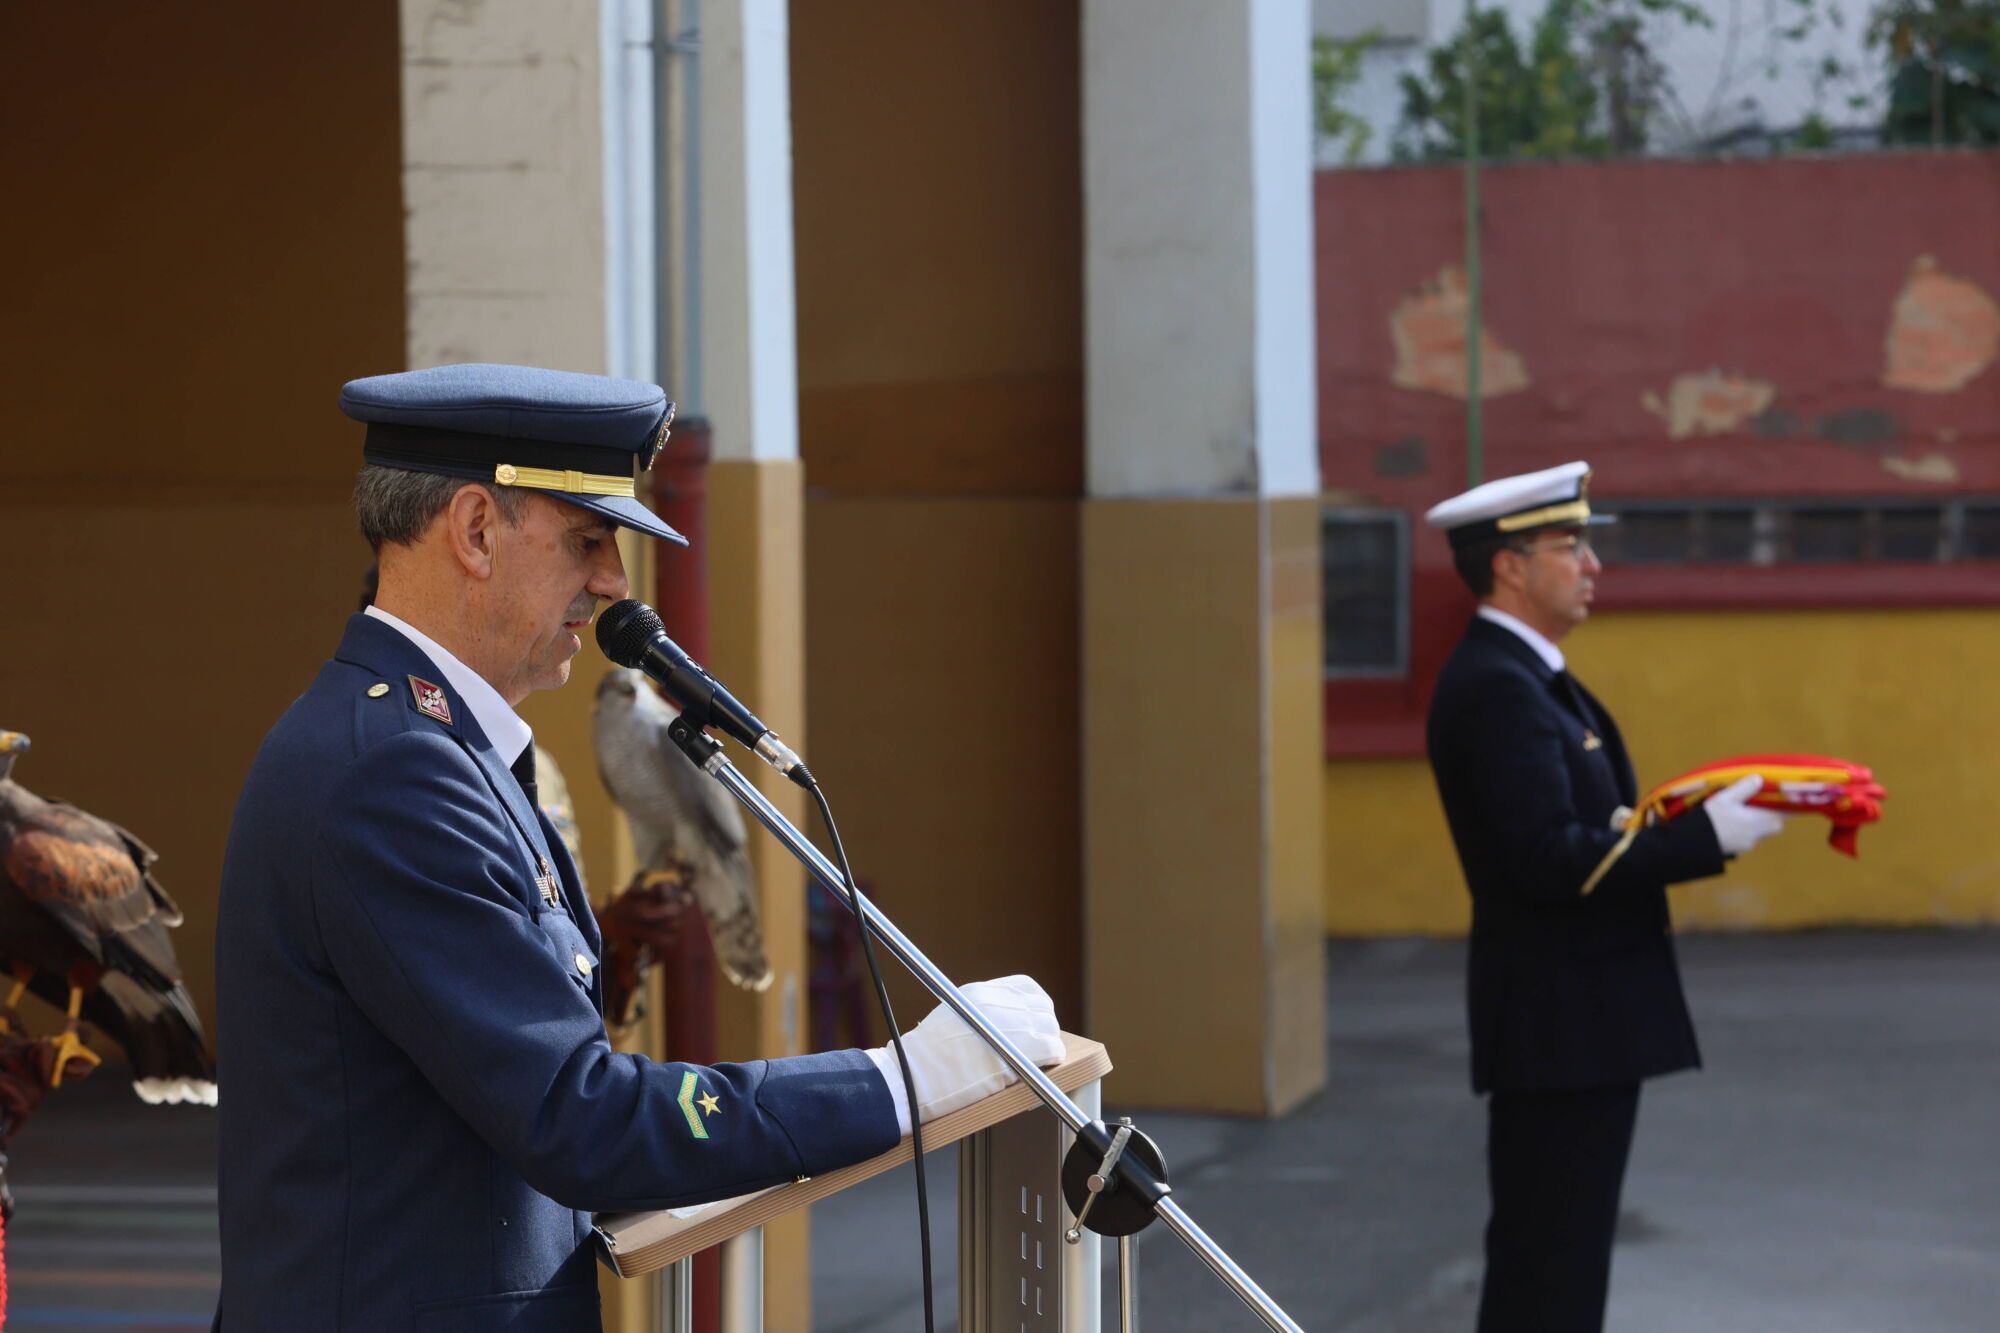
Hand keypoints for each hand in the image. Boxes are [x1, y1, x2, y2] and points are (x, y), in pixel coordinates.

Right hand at [866, 976, 1063, 1135]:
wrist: (913, 1077)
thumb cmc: (923, 1057)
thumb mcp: (950, 1017)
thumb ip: (978, 1013)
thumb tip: (1004, 1022)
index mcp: (979, 993)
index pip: (1025, 987)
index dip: (1035, 1003)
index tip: (1036, 1016)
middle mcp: (995, 1003)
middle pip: (1041, 1006)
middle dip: (1045, 1024)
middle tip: (1043, 1040)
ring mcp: (1006, 1025)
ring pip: (1048, 1026)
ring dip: (1049, 1041)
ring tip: (1043, 1056)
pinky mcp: (1014, 1052)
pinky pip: (1051, 1048)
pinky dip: (1053, 1057)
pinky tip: (1046, 1064)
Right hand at [1702, 774, 1786, 856]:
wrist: (1695, 843)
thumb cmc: (1711, 820)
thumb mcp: (1725, 799)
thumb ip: (1744, 788)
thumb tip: (1760, 779)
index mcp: (1758, 820)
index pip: (1783, 813)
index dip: (1786, 804)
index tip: (1787, 796)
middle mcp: (1757, 834)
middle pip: (1775, 824)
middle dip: (1772, 815)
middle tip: (1761, 804)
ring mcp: (1748, 843)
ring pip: (1761, 832)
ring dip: (1757, 823)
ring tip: (1742, 813)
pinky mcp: (1738, 849)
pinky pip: (1748, 838)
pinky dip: (1745, 830)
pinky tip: (1731, 824)